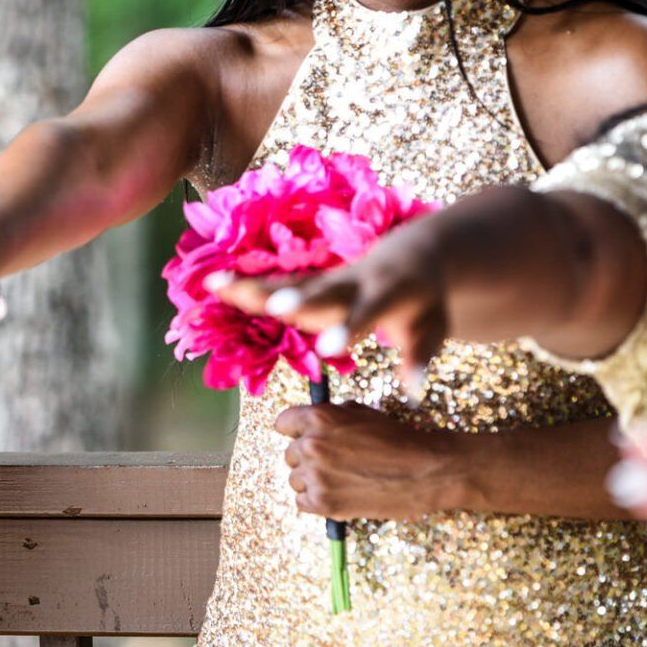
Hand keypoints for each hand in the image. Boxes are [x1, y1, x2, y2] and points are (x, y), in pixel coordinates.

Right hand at [214, 219, 451, 393]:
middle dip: (295, 301)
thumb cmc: (425, 302)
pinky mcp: (310, 280)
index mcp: (385, 293)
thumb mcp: (432, 329)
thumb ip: (420, 358)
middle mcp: (351, 282)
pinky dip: (247, 282)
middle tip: (271, 308)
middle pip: (318, 292)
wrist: (414, 255)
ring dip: (255, 286)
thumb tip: (413, 391)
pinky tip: (214, 282)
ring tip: (218, 285)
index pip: (366, 313)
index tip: (328, 348)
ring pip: (288, 283)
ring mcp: (327, 279)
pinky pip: (276, 281)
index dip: (347, 329)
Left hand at [274, 401, 458, 519]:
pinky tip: (337, 495)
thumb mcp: (361, 413)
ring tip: (340, 480)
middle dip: (307, 458)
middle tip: (333, 463)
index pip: (283, 423)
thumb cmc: (397, 440)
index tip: (303, 437)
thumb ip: (332, 416)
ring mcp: (316, 475)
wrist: (425, 471)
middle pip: (290, 454)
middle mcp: (311, 445)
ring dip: (312, 480)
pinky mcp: (323, 503)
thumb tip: (313, 423)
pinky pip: (302, 502)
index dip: (295, 430)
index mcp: (319, 418)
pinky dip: (315, 501)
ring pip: (295, 479)